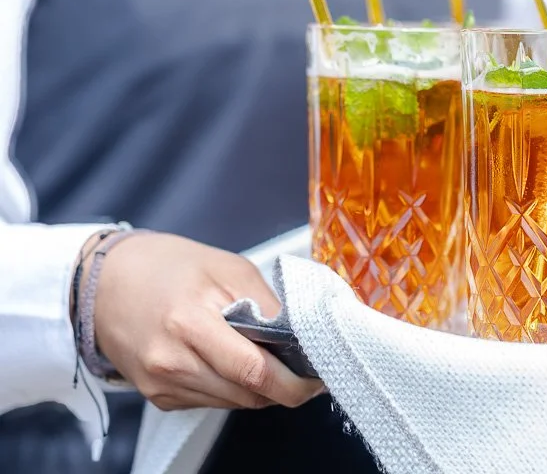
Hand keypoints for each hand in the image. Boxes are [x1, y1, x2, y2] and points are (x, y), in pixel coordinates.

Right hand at [91, 232, 322, 410]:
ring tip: (268, 359)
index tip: (316, 376)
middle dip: (283, 388)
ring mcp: (162, 384)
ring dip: (259, 389)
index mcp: (189, 323)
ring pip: (233, 403)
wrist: (106, 282)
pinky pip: (212, 402)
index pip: (253, 371)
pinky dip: (233, 388)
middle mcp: (171, 361)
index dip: (293, 382)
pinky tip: (232, 362)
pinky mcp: (158, 396)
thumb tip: (300, 336)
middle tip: (302, 371)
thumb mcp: (229, 268)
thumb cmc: (170, 267)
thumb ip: (266, 304)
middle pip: (247, 395)